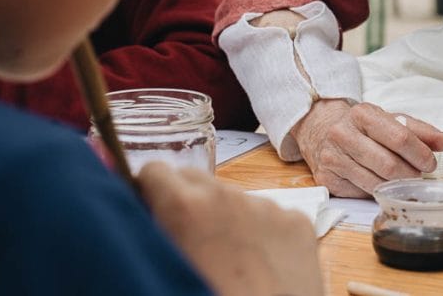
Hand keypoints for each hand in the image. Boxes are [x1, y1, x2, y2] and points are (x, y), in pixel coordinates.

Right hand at [138, 162, 321, 295]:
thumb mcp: (164, 270)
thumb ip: (153, 237)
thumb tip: (144, 223)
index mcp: (186, 207)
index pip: (155, 171)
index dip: (148, 194)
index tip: (148, 215)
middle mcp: (229, 195)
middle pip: (196, 179)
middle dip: (185, 201)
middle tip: (185, 240)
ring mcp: (269, 206)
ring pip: (233, 197)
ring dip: (224, 217)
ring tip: (225, 261)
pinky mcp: (298, 222)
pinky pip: (269, 214)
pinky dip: (259, 231)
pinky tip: (258, 266)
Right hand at [292, 100, 442, 196]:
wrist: (321, 130)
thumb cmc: (364, 127)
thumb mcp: (392, 121)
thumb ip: (421, 131)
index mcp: (362, 114)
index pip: (400, 138)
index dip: (421, 154)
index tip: (431, 162)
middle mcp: (343, 134)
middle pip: (389, 164)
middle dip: (411, 174)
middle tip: (419, 175)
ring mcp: (332, 158)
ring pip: (375, 183)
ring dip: (397, 186)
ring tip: (404, 180)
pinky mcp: (327, 179)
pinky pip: (361, 192)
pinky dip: (377, 192)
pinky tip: (383, 184)